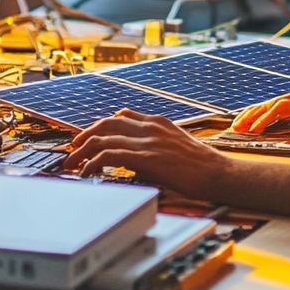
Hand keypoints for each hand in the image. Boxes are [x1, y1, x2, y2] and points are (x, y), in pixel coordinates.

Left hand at [63, 110, 229, 199]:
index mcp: (157, 122)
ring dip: (81, 151)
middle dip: (84, 135)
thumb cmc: (202, 166)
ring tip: (71, 165)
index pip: (121, 116)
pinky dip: (92, 163)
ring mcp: (146, 140)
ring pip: (102, 137)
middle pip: (106, 123)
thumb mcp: (176, 147)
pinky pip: (108, 155)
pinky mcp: (144, 156)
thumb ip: (155, 147)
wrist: (218, 173)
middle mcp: (149, 126)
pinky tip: (87, 173)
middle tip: (73, 150)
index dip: (100, 126)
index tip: (89, 137)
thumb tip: (136, 160)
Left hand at [231, 85, 289, 133]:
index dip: (255, 116)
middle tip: (233, 128)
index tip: (241, 127)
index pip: (271, 108)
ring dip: (254, 117)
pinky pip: (283, 108)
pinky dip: (268, 116)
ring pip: (271, 105)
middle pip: (266, 105)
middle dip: (248, 115)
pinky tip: (258, 126)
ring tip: (241, 128)